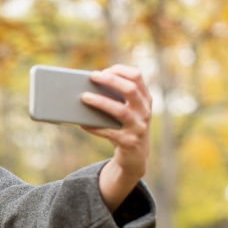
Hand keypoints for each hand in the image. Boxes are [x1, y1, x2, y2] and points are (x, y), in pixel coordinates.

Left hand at [79, 64, 151, 210]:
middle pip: (131, 90)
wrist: (135, 157)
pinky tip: (82, 123)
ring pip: (120, 111)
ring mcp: (139, 127)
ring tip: (83, 97)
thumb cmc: (123, 127)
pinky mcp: (129, 142)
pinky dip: (95, 127)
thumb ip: (114, 98)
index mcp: (144, 99)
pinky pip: (110, 133)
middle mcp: (145, 111)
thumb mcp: (125, 111)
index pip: (137, 77)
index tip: (104, 70)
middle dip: (110, 81)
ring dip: (101, 102)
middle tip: (92, 77)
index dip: (120, 71)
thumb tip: (84, 87)